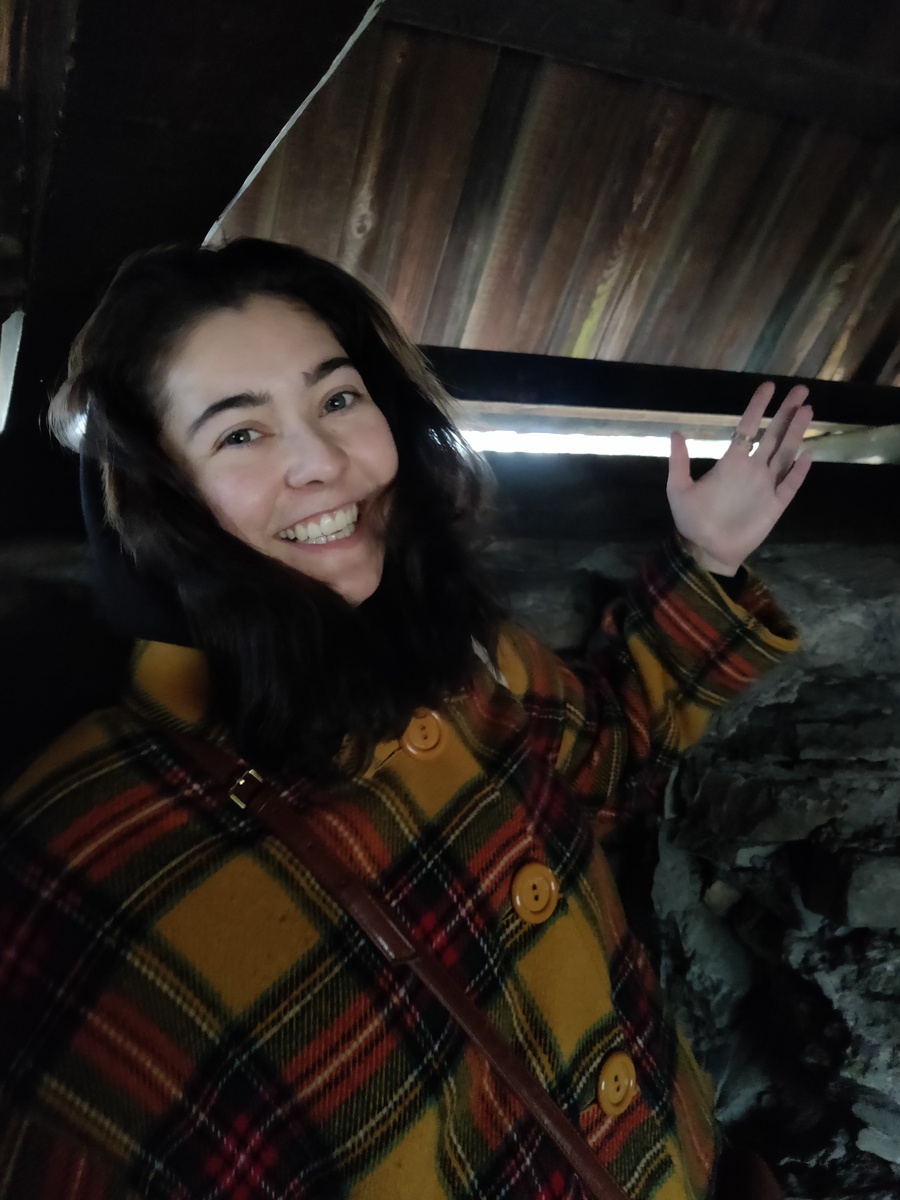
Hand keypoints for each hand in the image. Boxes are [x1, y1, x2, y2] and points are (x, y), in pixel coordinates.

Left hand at [667, 382, 812, 575]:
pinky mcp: (775, 505)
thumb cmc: (691, 520)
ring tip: (808, 410)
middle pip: (773, 435)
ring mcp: (765, 486)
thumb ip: (679, 462)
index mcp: (730, 462)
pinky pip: (790, 485)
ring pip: (785, 453)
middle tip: (800, 390)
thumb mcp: (679, 489)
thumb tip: (675, 432)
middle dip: (786, 412)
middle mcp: (752, 469)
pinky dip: (798, 471)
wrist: (705, 549)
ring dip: (796, 433)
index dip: (757, 407)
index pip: (747, 428)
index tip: (768, 386)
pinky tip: (808, 454)